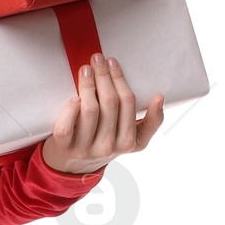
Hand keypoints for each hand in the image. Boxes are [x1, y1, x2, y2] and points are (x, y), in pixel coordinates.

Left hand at [40, 53, 164, 174]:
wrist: (74, 165)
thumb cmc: (106, 142)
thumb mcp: (133, 138)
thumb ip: (150, 122)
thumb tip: (160, 97)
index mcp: (128, 143)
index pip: (127, 103)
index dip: (119, 79)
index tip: (112, 62)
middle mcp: (108, 148)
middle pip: (109, 103)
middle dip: (103, 76)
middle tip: (97, 59)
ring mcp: (85, 149)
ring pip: (90, 110)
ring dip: (88, 85)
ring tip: (86, 70)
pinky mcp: (64, 148)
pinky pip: (67, 125)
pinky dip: (70, 108)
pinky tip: (74, 96)